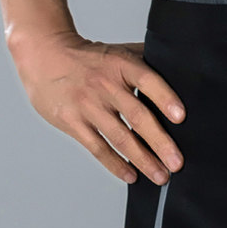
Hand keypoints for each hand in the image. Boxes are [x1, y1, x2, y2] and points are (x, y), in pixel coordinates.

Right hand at [8, 29, 185, 184]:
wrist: (45, 55)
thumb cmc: (90, 57)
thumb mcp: (117, 51)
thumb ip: (145, 60)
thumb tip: (181, 70)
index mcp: (121, 64)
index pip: (147, 80)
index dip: (165, 98)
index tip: (181, 118)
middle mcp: (105, 85)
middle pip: (137, 116)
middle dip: (160, 142)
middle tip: (177, 163)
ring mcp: (88, 105)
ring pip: (119, 137)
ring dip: (142, 159)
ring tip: (160, 176)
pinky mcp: (72, 122)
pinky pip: (97, 147)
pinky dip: (115, 164)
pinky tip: (131, 176)